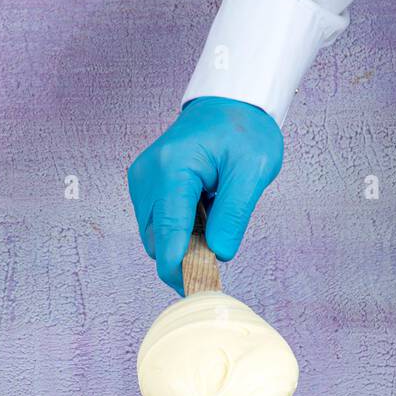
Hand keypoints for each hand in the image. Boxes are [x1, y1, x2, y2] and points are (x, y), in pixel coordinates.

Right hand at [127, 96, 283, 293]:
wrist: (228, 104)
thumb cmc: (244, 130)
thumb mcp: (254, 169)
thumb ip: (234, 214)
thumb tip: (217, 255)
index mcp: (172, 169)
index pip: (169, 236)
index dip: (182, 270)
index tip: (200, 292)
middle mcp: (147, 176)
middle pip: (158, 242)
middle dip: (185, 257)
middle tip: (220, 251)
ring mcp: (141, 181)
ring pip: (156, 238)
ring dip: (183, 243)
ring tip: (214, 220)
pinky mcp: (143, 187)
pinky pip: (158, 225)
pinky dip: (179, 231)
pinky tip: (202, 213)